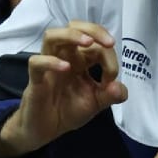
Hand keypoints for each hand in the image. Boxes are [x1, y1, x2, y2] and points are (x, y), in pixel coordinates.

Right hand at [0, 21, 126, 157]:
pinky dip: (51, 61)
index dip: (109, 56)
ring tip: (88, 42)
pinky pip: (37, 62)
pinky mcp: (36, 79)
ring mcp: (48, 66)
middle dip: (93, 30)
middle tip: (109, 42)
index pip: (96, 44)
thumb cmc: (68, 111)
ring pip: (52, 36)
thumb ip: (110, 96)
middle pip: (73, 26)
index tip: (112, 79)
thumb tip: (121, 88)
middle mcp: (64, 57)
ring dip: (72, 35)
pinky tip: (66, 68)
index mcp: (80, 59)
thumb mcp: (95, 104)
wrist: (44, 131)